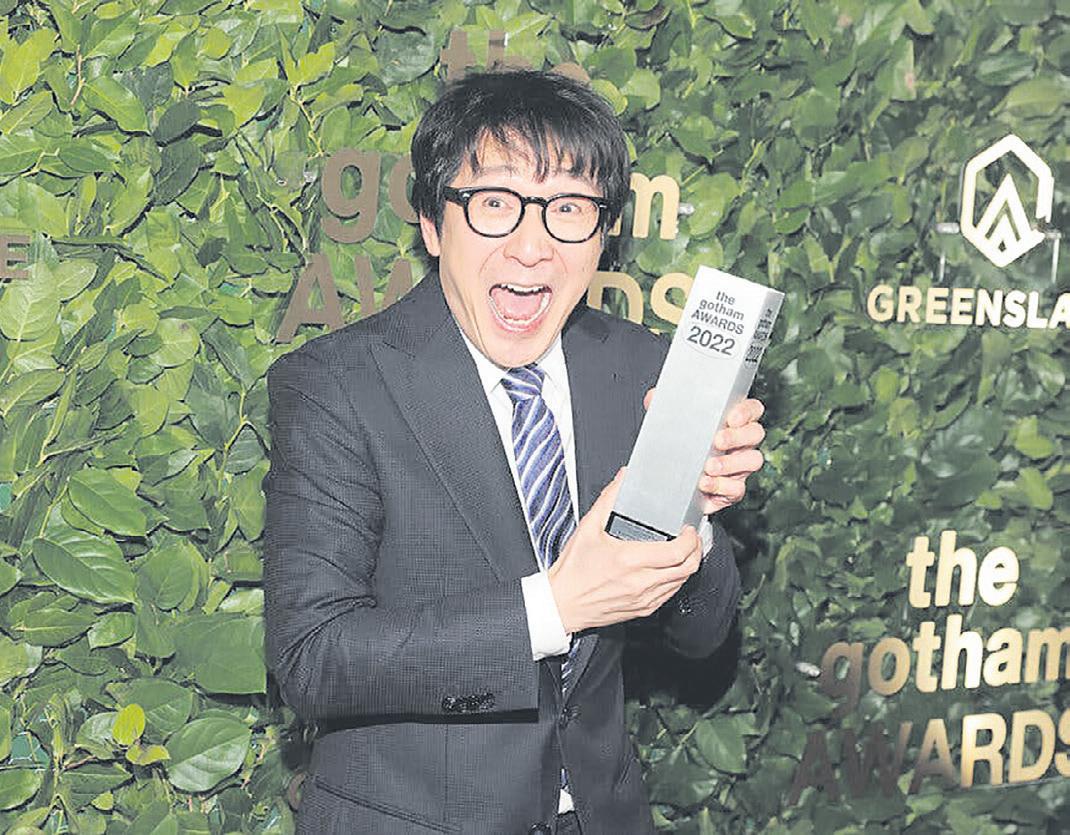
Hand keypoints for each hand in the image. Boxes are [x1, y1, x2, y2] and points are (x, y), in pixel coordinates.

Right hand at [547, 469, 702, 632]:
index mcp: (629, 560)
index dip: (691, 539)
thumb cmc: (573, 570)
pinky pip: (670, 594)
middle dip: (696, 550)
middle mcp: (640, 582)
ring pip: (681, 582)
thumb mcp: (588, 528)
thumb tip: (623, 478)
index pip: (677, 552)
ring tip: (682, 551)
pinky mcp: (643, 609)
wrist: (562, 603)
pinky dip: (675, 580)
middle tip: (692, 538)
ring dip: (687, 565)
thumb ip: (609, 499)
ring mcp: (644, 598)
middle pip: (687, 568)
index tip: (688, 530)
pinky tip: (668, 569)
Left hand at [644, 389, 765, 513]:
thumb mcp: (671, 423)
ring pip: (752, 460)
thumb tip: (653, 397)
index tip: (731, 418)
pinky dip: (721, 486)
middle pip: (755, 433)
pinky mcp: (732, 489)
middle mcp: (741, 442)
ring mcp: (740, 466)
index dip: (747, 412)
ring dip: (731, 463)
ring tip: (709, 466)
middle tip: (717, 441)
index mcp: (732, 422)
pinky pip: (737, 488)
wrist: (672, 482)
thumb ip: (664, 407)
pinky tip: (705, 483)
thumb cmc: (680, 446)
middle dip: (738, 436)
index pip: (752, 409)